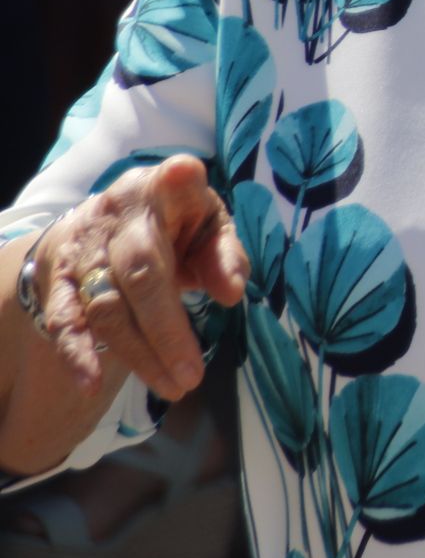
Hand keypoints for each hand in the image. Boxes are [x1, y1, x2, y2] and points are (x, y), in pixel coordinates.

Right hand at [29, 156, 247, 398]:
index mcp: (166, 187)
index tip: (184, 171)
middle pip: (140, 272)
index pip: (173, 181)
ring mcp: (84, 247)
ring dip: (137, 352)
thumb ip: (225, 255)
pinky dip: (76, 353)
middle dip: (166, 328)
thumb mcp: (210, 226)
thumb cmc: (178, 225)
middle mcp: (119, 213)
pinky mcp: (59, 277)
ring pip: (106, 304)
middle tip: (193, 376)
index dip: (177, 179)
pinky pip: (64, 318)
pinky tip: (90, 384)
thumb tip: (231, 293)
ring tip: (173, 386)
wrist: (110, 220)